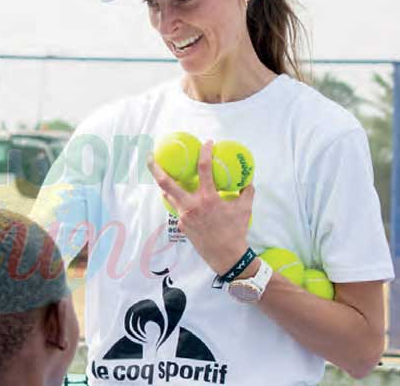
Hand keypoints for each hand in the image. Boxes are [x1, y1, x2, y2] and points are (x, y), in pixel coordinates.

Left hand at [147, 140, 254, 274]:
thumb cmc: (236, 232)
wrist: (226, 256)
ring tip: (161, 172)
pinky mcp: (181, 225)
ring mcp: (183, 216)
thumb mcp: (245, 209)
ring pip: (167, 195)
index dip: (204, 153)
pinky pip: (176, 207)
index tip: (206, 143)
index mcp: (208, 199)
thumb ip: (246, 192)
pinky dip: (176, 198)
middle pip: (166, 182)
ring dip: (163, 183)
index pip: (204, 169)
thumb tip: (248, 180)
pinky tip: (179, 194)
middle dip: (155, 168)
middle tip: (150, 156)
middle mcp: (191, 205)